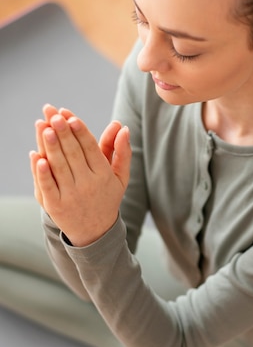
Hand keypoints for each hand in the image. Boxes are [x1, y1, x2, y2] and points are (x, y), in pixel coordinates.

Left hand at [30, 105, 130, 246]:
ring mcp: (71, 196)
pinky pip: (47, 186)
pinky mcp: (56, 206)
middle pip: (73, 154)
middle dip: (63, 132)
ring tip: (44, 125)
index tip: (70, 116)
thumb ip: (121, 151)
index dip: (80, 131)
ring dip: (50, 145)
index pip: (90, 149)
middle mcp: (88, 185)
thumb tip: (123, 127)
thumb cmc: (106, 198)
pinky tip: (36, 155)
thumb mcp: (120, 177)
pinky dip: (41, 172)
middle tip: (53, 113)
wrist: (94, 232)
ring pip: (59, 167)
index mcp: (104, 175)